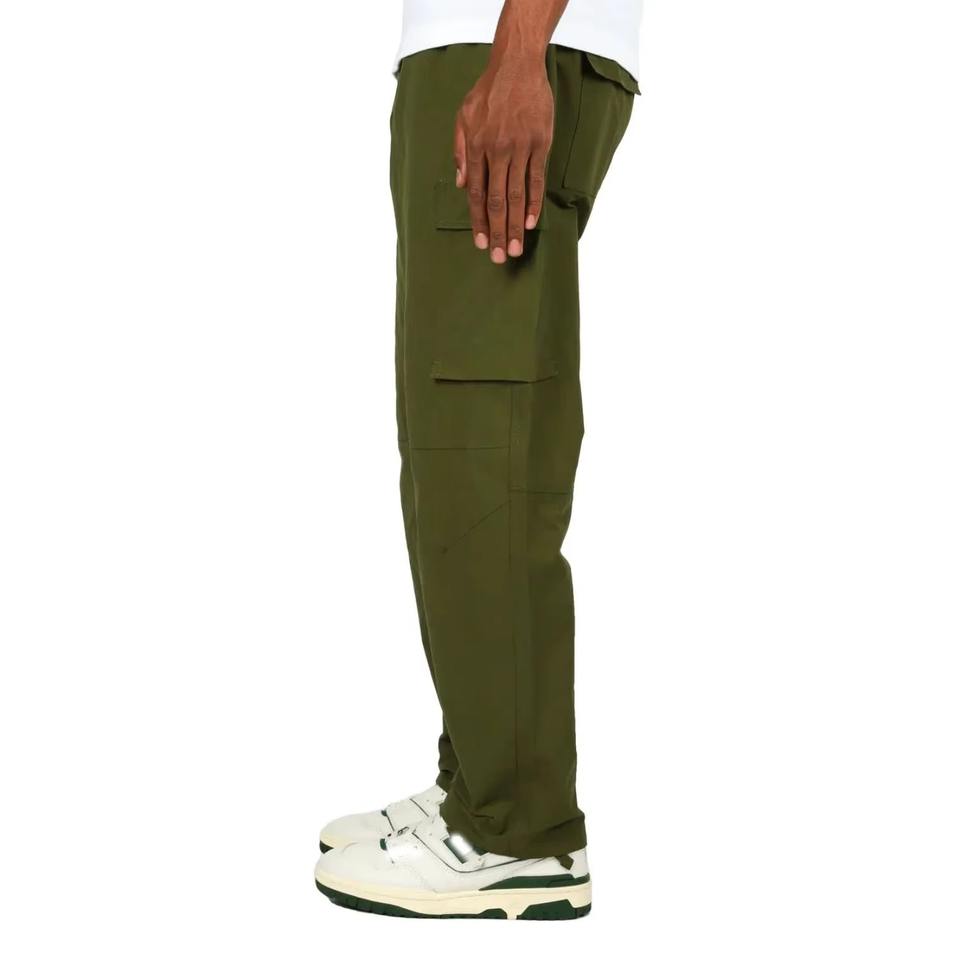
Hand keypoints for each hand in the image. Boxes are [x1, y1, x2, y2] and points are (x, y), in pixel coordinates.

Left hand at [453, 57, 553, 263]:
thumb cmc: (487, 92)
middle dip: (497, 232)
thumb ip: (459, 150)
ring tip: (516, 248)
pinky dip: (533, 202)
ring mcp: (519, 148)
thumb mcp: (463, 117)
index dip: (477, 221)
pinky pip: (536, 179)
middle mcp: (496, 150)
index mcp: (476, 147)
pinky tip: (530, 222)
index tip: (481, 244)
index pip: (475, 193)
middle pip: (495, 200)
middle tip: (500, 258)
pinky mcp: (539, 143)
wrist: (517, 65)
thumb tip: (459, 184)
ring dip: (515, 225)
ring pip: (516, 194)